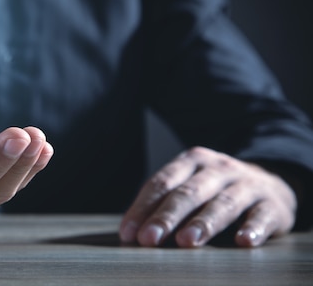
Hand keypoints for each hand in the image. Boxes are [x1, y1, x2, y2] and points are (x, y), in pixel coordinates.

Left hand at [119, 146, 296, 247]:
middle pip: (188, 192)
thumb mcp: (190, 185)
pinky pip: (262, 216)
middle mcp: (218, 168)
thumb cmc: (215, 190)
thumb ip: (162, 204)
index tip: (128, 233)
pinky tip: (243, 242)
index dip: (143, 208)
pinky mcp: (273, 204)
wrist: (270, 182)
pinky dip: (253, 228)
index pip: (162, 183)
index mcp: (191, 161)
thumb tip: (130, 234)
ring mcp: (247, 184)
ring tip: (186, 241)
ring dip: (203, 223)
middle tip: (149, 238)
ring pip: (223, 203)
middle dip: (167, 216)